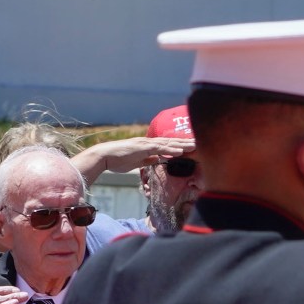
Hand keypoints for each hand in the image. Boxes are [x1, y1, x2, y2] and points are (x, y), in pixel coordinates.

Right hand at [75, 135, 192, 177]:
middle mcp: (148, 143)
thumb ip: (147, 159)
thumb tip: (157, 159)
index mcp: (147, 146)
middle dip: (185, 142)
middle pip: (170, 142)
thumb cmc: (117, 160)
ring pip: (167, 143)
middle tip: (200, 142)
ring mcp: (145, 144)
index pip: (167, 145)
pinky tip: (180, 151)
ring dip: (182, 144)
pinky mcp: (141, 148)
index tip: (192, 146)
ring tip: (195, 145)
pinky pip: (158, 149)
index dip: (180, 145)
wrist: (104, 156)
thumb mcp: (137, 162)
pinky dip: (170, 149)